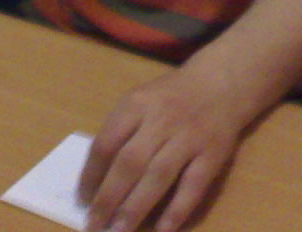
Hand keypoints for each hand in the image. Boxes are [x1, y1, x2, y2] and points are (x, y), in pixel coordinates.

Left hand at [78, 60, 247, 231]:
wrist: (219, 83)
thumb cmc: (170, 97)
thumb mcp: (140, 101)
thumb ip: (121, 131)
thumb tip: (96, 176)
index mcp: (135, 105)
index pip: (106, 143)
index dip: (91, 174)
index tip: (82, 200)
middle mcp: (161, 120)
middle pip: (129, 163)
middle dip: (109, 197)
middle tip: (94, 224)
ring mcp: (188, 138)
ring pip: (158, 175)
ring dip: (137, 207)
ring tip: (120, 231)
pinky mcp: (212, 154)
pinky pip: (193, 185)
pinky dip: (177, 209)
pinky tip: (163, 230)